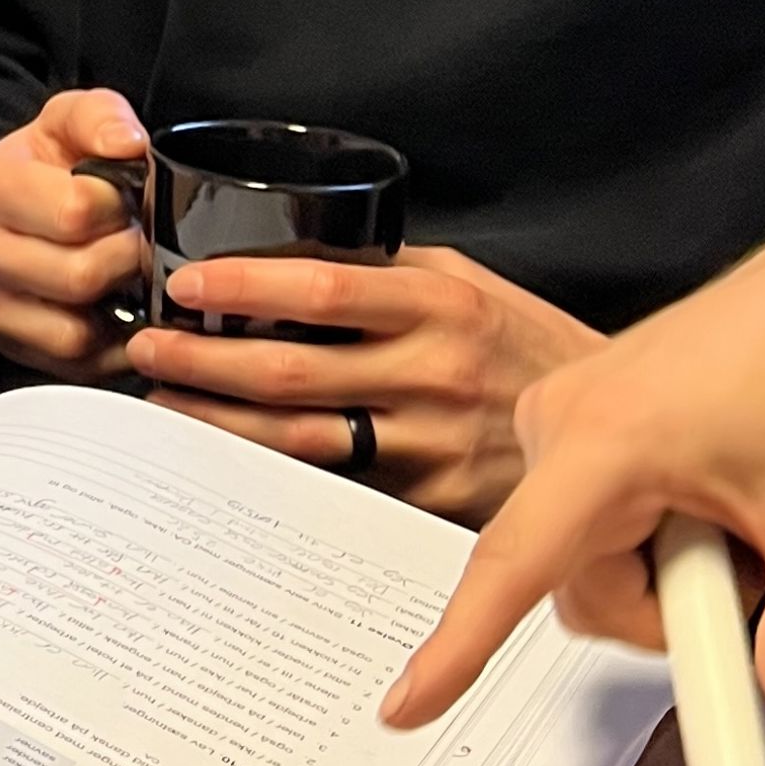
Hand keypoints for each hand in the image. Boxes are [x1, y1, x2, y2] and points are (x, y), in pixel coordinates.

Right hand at [0, 90, 148, 381]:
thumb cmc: (38, 169)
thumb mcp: (64, 122)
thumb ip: (99, 117)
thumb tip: (127, 144)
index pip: (75, 210)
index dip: (120, 206)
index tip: (126, 200)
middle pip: (79, 275)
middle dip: (126, 257)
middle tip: (136, 240)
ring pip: (75, 332)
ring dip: (117, 306)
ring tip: (123, 273)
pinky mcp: (6, 349)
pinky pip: (76, 365)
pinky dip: (108, 343)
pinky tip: (113, 307)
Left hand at [128, 246, 602, 523]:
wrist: (621, 437)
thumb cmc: (527, 346)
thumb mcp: (466, 285)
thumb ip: (386, 276)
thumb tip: (287, 260)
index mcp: (438, 303)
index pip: (321, 288)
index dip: (243, 288)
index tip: (182, 287)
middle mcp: (433, 372)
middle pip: (292, 371)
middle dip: (204, 363)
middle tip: (143, 352)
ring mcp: (433, 445)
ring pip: (301, 441)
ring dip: (220, 425)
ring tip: (162, 408)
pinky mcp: (435, 505)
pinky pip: (338, 491)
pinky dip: (276, 478)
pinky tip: (228, 466)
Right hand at [384, 216, 764, 742]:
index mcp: (604, 441)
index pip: (514, 565)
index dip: (456, 645)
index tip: (404, 705)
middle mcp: (561, 420)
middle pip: (569, 580)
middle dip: (660, 606)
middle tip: (748, 565)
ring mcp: (566, 414)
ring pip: (581, 553)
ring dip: (660, 568)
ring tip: (736, 517)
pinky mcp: (581, 415)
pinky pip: (589, 514)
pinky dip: (649, 532)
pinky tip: (710, 497)